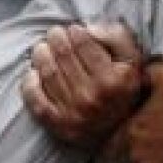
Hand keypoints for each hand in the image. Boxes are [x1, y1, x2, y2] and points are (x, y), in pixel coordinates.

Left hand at [20, 24, 143, 147]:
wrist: (118, 133)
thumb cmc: (122, 90)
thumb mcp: (132, 62)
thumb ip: (117, 38)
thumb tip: (89, 29)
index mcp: (112, 80)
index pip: (84, 44)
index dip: (75, 32)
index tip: (73, 30)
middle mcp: (92, 97)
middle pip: (64, 55)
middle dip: (56, 38)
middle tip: (54, 34)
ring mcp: (73, 112)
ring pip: (48, 73)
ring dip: (41, 55)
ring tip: (42, 48)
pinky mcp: (57, 125)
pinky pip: (36, 99)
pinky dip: (30, 83)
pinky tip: (33, 73)